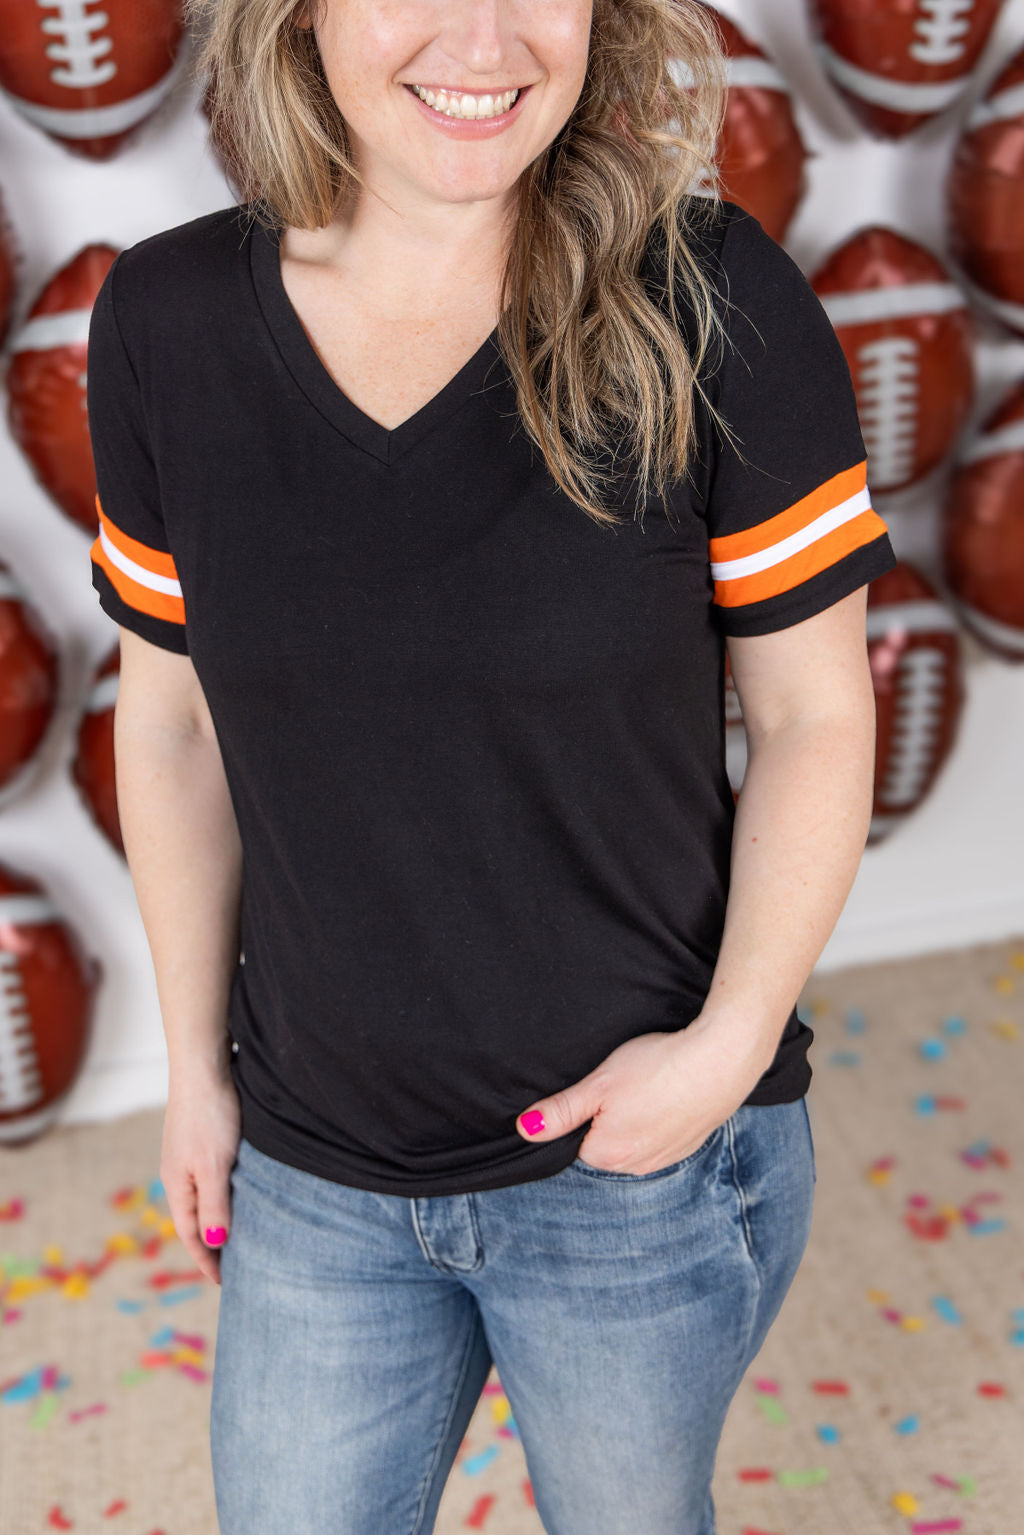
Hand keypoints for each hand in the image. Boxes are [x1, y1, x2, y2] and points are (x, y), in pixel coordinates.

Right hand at [161, 1068, 240, 1285]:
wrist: (202, 1066)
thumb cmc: (209, 1115)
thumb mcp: (214, 1165)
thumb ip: (214, 1204)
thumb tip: (216, 1242)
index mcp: (178, 1185)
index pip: (191, 1234)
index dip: (207, 1259)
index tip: (224, 1282)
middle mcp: (179, 1174)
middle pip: (194, 1220)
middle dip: (211, 1245)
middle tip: (234, 1267)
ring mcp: (188, 1157)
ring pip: (203, 1199)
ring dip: (218, 1220)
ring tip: (240, 1237)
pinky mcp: (200, 1140)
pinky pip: (210, 1180)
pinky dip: (222, 1196)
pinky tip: (240, 1195)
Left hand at [514, 1019, 768, 1175]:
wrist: (721, 1060)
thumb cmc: (656, 1067)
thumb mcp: (599, 1084)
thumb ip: (561, 1110)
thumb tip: (525, 1129)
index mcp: (608, 1155)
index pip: (576, 1141)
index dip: (584, 1111)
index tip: (599, 1087)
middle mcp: (637, 1167)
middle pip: (605, 1144)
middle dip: (608, 1118)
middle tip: (624, 1082)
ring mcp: (667, 1158)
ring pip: (634, 1140)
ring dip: (636, 1118)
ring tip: (647, 1085)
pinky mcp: (689, 1145)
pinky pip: (661, 1136)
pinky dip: (660, 1117)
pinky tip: (667, 1092)